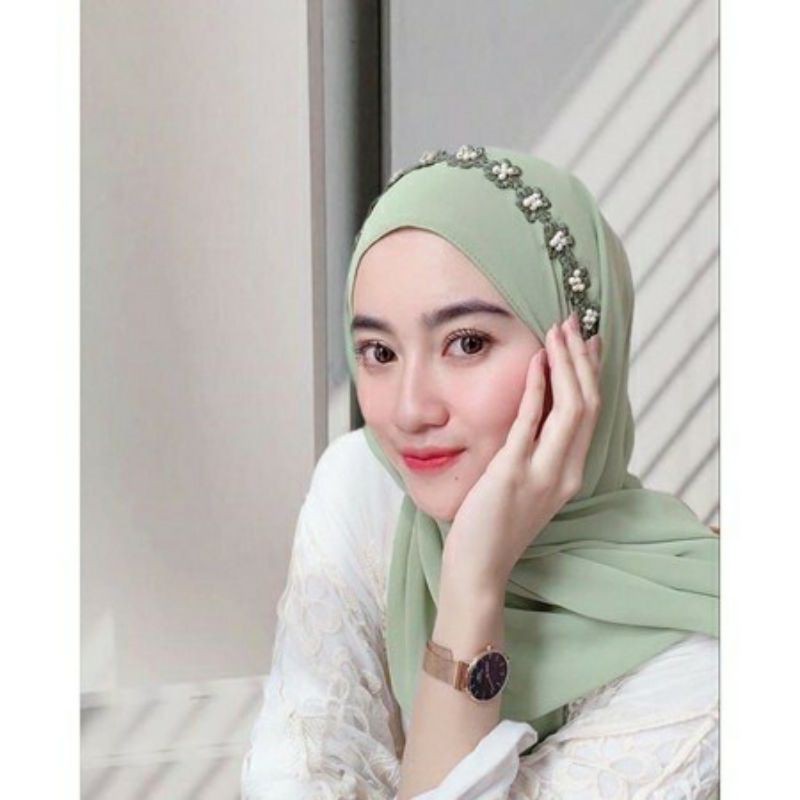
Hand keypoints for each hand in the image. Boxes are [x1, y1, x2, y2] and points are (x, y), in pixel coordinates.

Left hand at [441, 311, 601, 596]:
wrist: (478, 566)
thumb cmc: (494, 522)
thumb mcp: (526, 483)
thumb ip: (536, 449)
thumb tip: (536, 408)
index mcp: (569, 473)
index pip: (591, 413)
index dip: (591, 374)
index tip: (587, 341)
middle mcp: (564, 473)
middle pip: (587, 404)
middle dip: (581, 360)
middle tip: (572, 324)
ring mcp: (541, 474)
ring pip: (570, 409)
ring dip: (565, 365)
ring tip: (557, 332)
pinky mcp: (512, 473)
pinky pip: (529, 423)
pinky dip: (536, 388)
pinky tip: (534, 362)